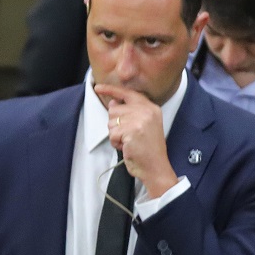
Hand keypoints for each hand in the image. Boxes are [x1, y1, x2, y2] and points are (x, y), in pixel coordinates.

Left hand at [95, 84, 178, 198]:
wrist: (156, 167)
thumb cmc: (148, 149)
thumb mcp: (144, 126)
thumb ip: (130, 112)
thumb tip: (112, 103)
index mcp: (151, 108)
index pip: (127, 93)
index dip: (111, 90)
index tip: (98, 87)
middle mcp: (146, 111)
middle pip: (114, 109)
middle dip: (116, 124)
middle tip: (129, 135)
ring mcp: (139, 120)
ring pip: (111, 121)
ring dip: (115, 134)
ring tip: (129, 142)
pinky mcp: (131, 131)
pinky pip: (112, 134)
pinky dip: (115, 142)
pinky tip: (127, 146)